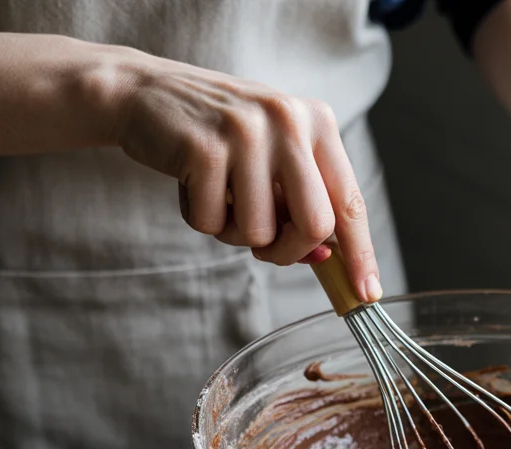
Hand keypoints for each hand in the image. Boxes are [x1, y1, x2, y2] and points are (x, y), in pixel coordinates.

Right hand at [104, 49, 380, 300]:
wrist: (144, 92)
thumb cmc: (217, 135)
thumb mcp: (271, 157)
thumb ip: (301, 202)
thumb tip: (326, 257)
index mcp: (317, 122)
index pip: (349, 201)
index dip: (360, 253)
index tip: (366, 293)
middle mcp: (289, 120)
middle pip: (315, 225)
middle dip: (288, 252)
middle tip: (264, 249)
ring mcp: (247, 132)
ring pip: (259, 232)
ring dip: (234, 233)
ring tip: (218, 197)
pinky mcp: (204, 148)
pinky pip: (212, 223)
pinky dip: (201, 218)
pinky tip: (190, 184)